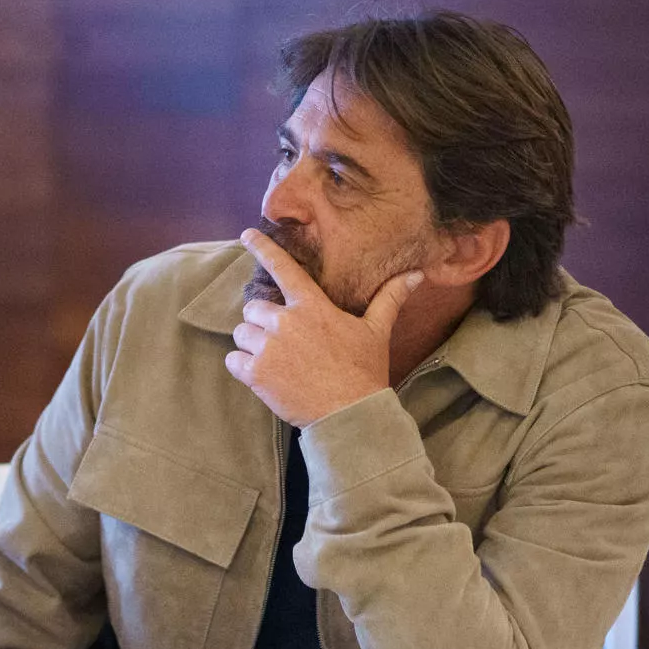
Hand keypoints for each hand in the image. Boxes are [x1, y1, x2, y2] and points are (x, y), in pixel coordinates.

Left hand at [226, 229, 423, 426]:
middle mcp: (286, 322)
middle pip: (253, 307)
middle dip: (262, 320)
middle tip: (281, 339)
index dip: (263, 248)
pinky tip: (261, 375)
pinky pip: (233, 360)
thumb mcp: (377, 332)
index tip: (247, 234)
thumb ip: (389, 299)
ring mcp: (268, 348)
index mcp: (312, 307)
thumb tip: (416, 275)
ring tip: (275, 360)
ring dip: (252, 344)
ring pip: (241, 334)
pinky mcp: (255, 374)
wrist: (349, 414)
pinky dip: (241, 366)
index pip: (283, 268)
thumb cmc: (364, 371)